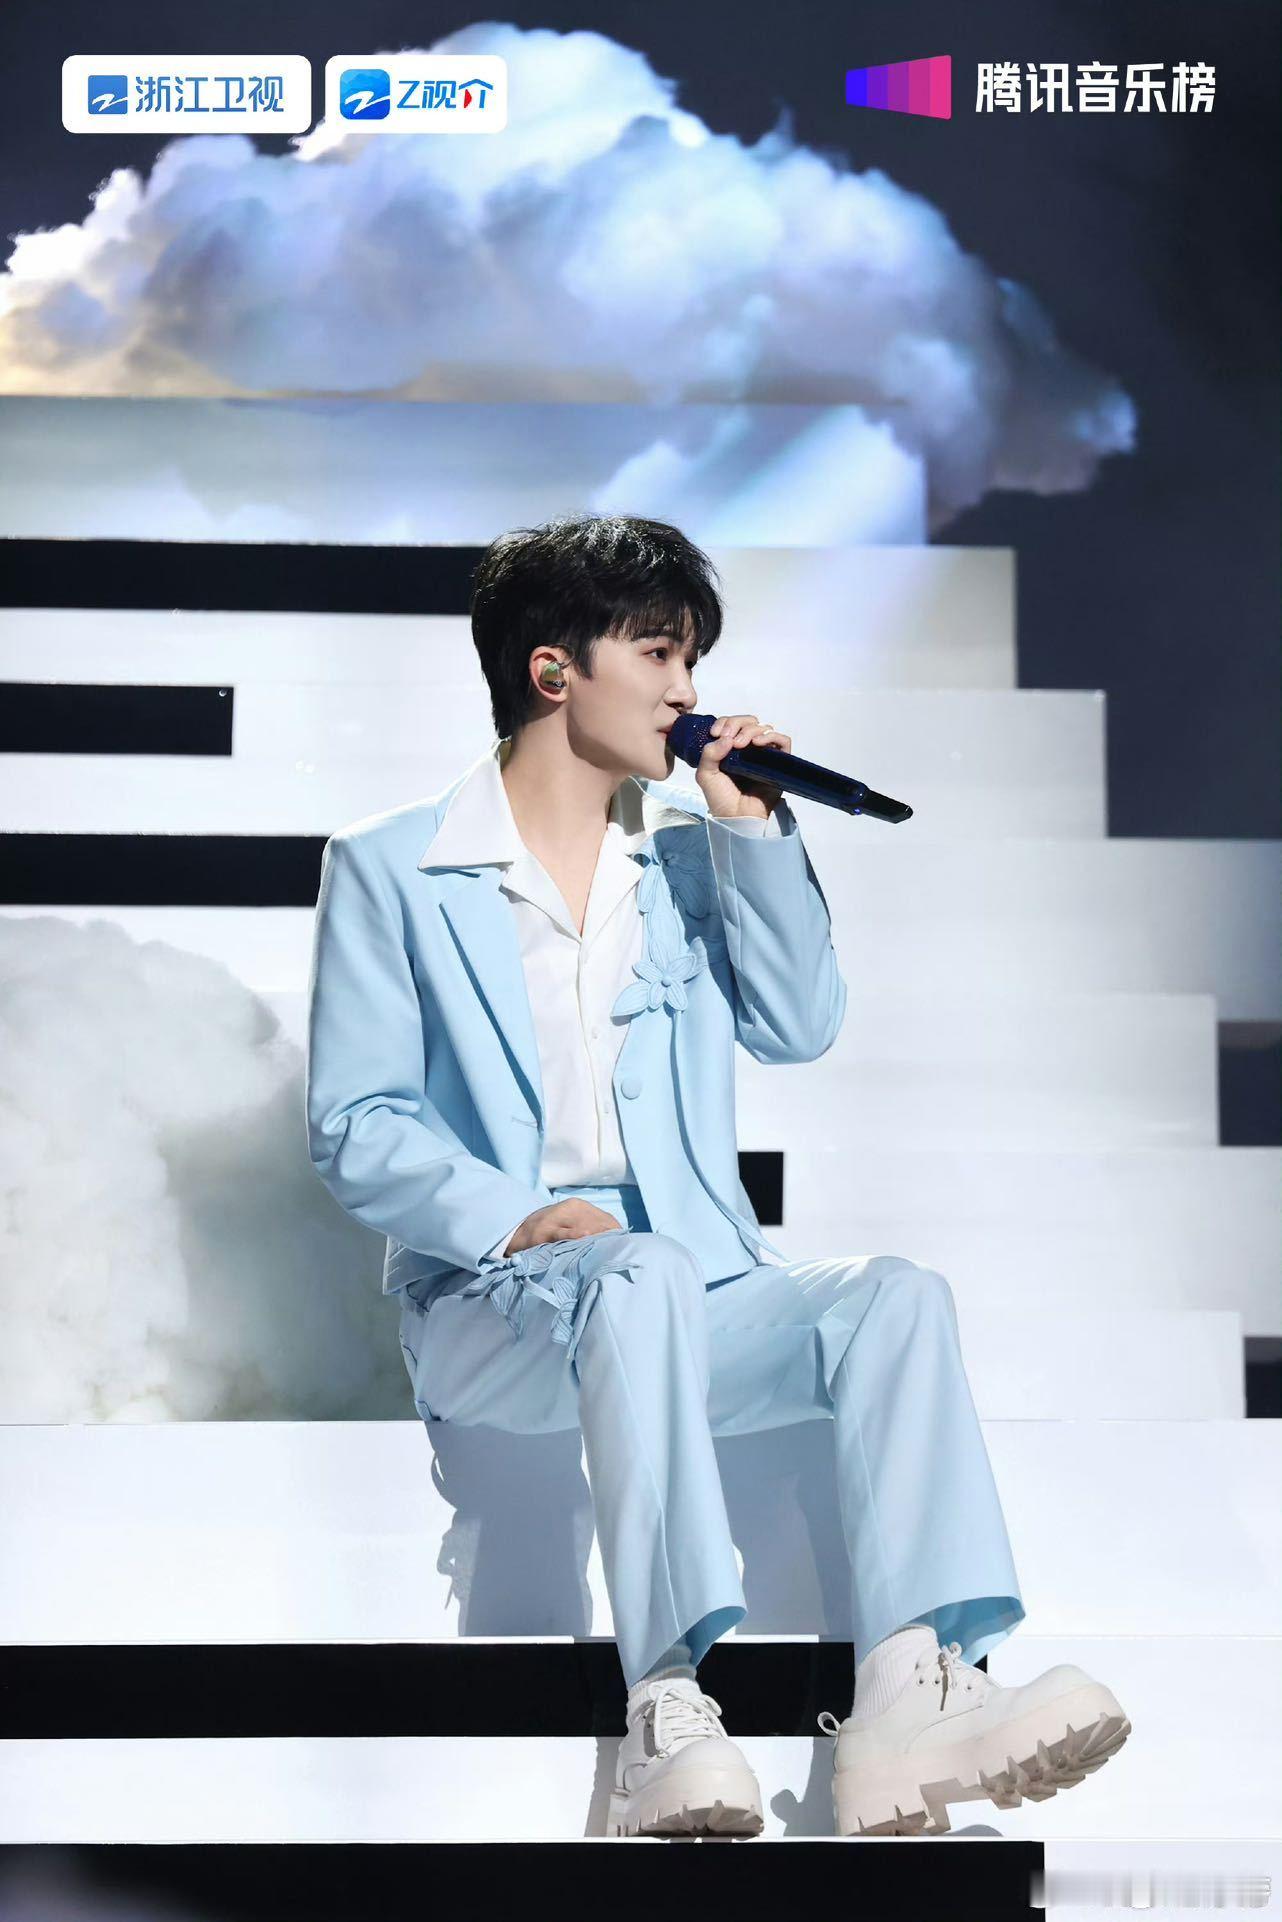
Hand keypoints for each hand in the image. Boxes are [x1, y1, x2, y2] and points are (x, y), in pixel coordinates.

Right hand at [502, 1198, 623, 1254]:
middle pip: (598, 1224)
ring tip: (607, 1254)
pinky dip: (574, 1238)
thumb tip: (617, 1240)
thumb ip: (591, 1228)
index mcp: (578, 1206)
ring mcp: (556, 1218)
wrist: (517, 1233)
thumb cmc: (550, 1231)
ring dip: (596, 1240)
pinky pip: (562, 1234)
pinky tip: (584, 1244)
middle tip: (618, 1255)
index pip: (606, 1220)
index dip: (616, 1235)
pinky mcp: (544, 1231)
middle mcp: (569, 1208)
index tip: (625, 1249)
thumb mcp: (571, 1224)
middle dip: (609, 1240)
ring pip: (583, 1228)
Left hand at [694, 714, 790, 820]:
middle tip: (730, 739)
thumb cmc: (722, 799)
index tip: (715, 733)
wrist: (738, 817)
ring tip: (742, 745)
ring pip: (764, 728)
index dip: (724, 722)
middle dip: (737, 724)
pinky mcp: (778, 762)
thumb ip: (709, 754)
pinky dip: (772, 736)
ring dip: (752, 730)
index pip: (731, 724)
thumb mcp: (705, 775)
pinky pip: (782, 741)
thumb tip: (726, 738)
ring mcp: (764, 754)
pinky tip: (759, 743)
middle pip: (748, 722)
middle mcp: (748, 748)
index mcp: (730, 749)